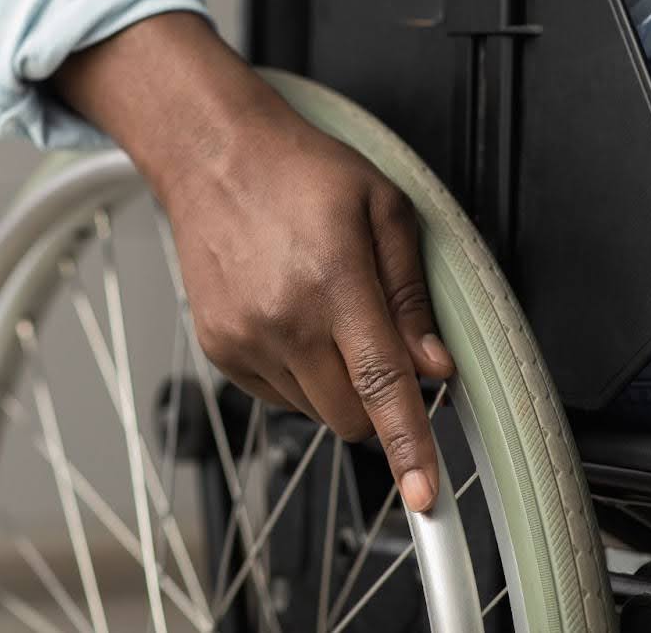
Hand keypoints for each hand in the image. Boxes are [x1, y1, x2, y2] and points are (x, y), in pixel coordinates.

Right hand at [53, 13, 454, 510]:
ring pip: (314, 412)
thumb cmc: (300, 171)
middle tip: (377, 346)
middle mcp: (283, 317)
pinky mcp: (219, 347)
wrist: (213, 155)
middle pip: (348, 415)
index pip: (381, 382)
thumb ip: (413, 295)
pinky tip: (293, 319)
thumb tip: (436, 366)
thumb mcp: (385, 209)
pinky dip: (299, 375)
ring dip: (335, 385)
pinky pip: (277, 396)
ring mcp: (244, 337)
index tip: (424, 495)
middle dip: (376, 402)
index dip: (409, 444)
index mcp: (334, 278)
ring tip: (324, 312)